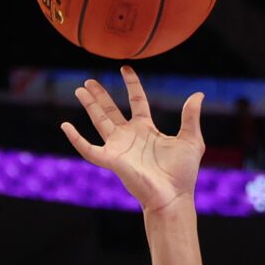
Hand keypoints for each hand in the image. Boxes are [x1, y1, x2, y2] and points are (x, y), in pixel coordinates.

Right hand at [60, 67, 205, 212]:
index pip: (137, 101)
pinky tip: (65, 126)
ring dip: (89, 106)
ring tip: (80, 90)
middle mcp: (130, 136)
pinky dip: (77, 139)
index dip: (131, 84)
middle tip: (89, 81)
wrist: (174, 196)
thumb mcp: (191, 140)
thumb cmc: (183, 173)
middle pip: (111, 110)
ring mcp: (119, 147)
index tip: (125, 68)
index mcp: (147, 129)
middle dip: (100, 95)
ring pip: (99, 122)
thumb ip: (191, 117)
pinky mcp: (112, 160)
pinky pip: (89, 149)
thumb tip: (198, 94)